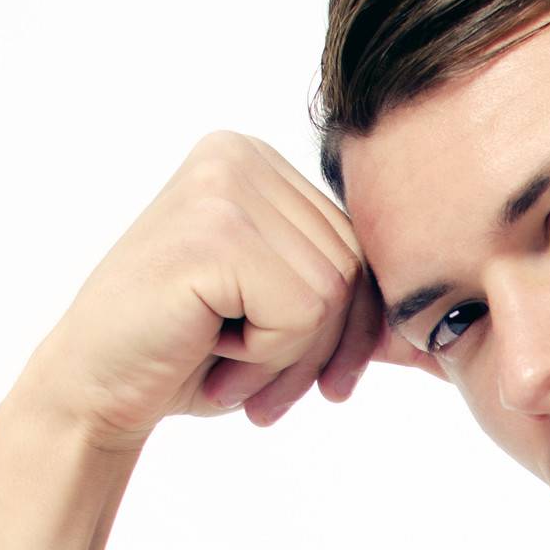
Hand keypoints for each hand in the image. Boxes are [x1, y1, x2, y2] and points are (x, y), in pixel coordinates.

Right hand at [26, 130, 444, 448]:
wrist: (98, 389)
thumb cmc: (190, 358)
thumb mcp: (287, 324)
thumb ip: (356, 309)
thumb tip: (451, 330)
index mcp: (262, 165)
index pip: (361, 251)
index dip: (353, 333)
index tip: (325, 388)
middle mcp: (242, 156)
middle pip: (355, 269)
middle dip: (320, 352)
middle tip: (260, 392)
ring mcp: (226, 184)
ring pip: (333, 293)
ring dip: (287, 359)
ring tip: (226, 369)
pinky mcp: (214, 228)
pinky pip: (301, 309)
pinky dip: (265, 355)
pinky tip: (209, 352)